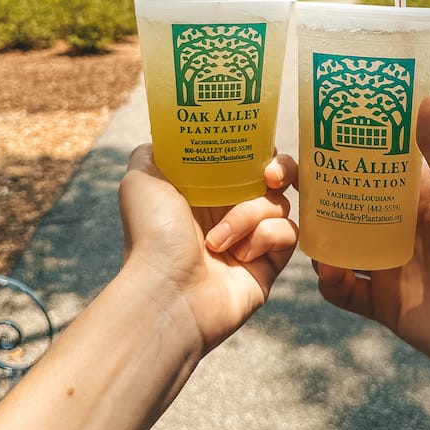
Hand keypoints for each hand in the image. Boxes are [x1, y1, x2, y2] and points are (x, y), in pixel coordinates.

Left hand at [118, 147, 297, 353]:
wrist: (166, 293)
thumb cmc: (151, 235)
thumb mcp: (141, 178)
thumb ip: (156, 150)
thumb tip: (170, 136)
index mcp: (206, 189)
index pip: (245, 158)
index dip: (257, 147)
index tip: (259, 146)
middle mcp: (231, 211)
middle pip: (274, 177)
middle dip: (280, 169)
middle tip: (269, 177)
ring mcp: (252, 238)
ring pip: (279, 204)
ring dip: (250, 214)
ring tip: (219, 240)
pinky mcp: (269, 264)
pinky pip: (288, 233)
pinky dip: (266, 237)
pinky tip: (241, 255)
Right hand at [315, 95, 429, 387]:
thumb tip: (428, 98)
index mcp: (416, 195)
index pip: (370, 161)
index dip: (339, 146)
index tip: (307, 131)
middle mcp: (395, 224)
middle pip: (342, 200)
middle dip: (310, 190)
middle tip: (280, 180)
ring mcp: (386, 263)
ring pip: (334, 243)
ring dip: (313, 235)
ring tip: (298, 228)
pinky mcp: (382, 302)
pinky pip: (344, 290)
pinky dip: (330, 282)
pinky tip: (329, 273)